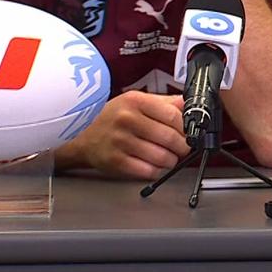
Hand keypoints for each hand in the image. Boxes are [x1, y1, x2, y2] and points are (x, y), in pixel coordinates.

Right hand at [56, 91, 190, 179]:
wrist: (81, 134)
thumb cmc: (112, 117)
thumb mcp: (136, 101)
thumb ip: (165, 102)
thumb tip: (189, 104)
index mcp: (136, 101)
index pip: (173, 115)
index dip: (187, 127)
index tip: (190, 133)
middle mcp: (127, 120)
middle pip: (170, 138)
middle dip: (182, 147)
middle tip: (183, 148)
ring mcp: (120, 141)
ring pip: (161, 157)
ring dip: (171, 161)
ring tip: (169, 157)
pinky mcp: (115, 161)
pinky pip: (147, 171)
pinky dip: (156, 171)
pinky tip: (154, 165)